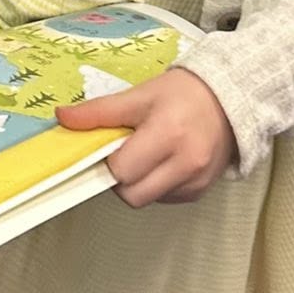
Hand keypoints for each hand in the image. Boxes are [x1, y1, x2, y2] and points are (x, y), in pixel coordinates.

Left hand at [55, 67, 237, 207]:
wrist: (231, 97)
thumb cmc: (183, 93)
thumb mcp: (140, 95)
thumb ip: (99, 111)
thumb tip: (62, 117)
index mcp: (168, 135)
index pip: (121, 170)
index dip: (109, 160)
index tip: (111, 145)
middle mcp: (185, 164)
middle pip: (132, 195)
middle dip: (121, 178)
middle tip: (126, 152)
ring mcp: (195, 181)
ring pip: (148, 200)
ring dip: (139, 183)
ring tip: (148, 154)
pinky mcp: (201, 192)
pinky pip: (166, 198)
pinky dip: (157, 185)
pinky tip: (164, 162)